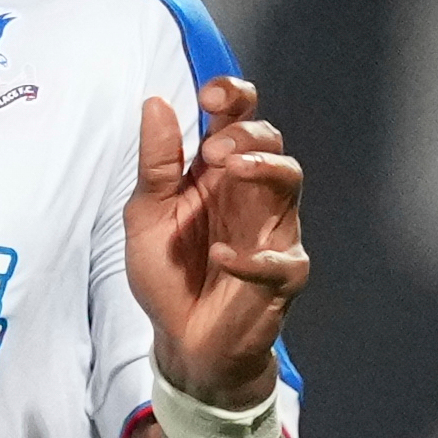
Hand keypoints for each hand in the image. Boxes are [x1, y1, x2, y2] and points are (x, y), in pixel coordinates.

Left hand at [126, 76, 307, 410]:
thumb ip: (156, 164)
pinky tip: (221, 256)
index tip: (210, 97)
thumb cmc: (169, 273)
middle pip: (270, 140)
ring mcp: (271, 230)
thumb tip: (156, 103)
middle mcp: (250, 193)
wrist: (182, 341)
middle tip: (213, 150)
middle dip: (246, 132)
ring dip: (263, 168)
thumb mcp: (146, 215)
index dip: (232, 97)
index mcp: (217, 173)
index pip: (239, 118)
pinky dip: (253, 256)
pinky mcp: (281, 276)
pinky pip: (283, 259)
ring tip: (230, 169)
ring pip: (291, 180)